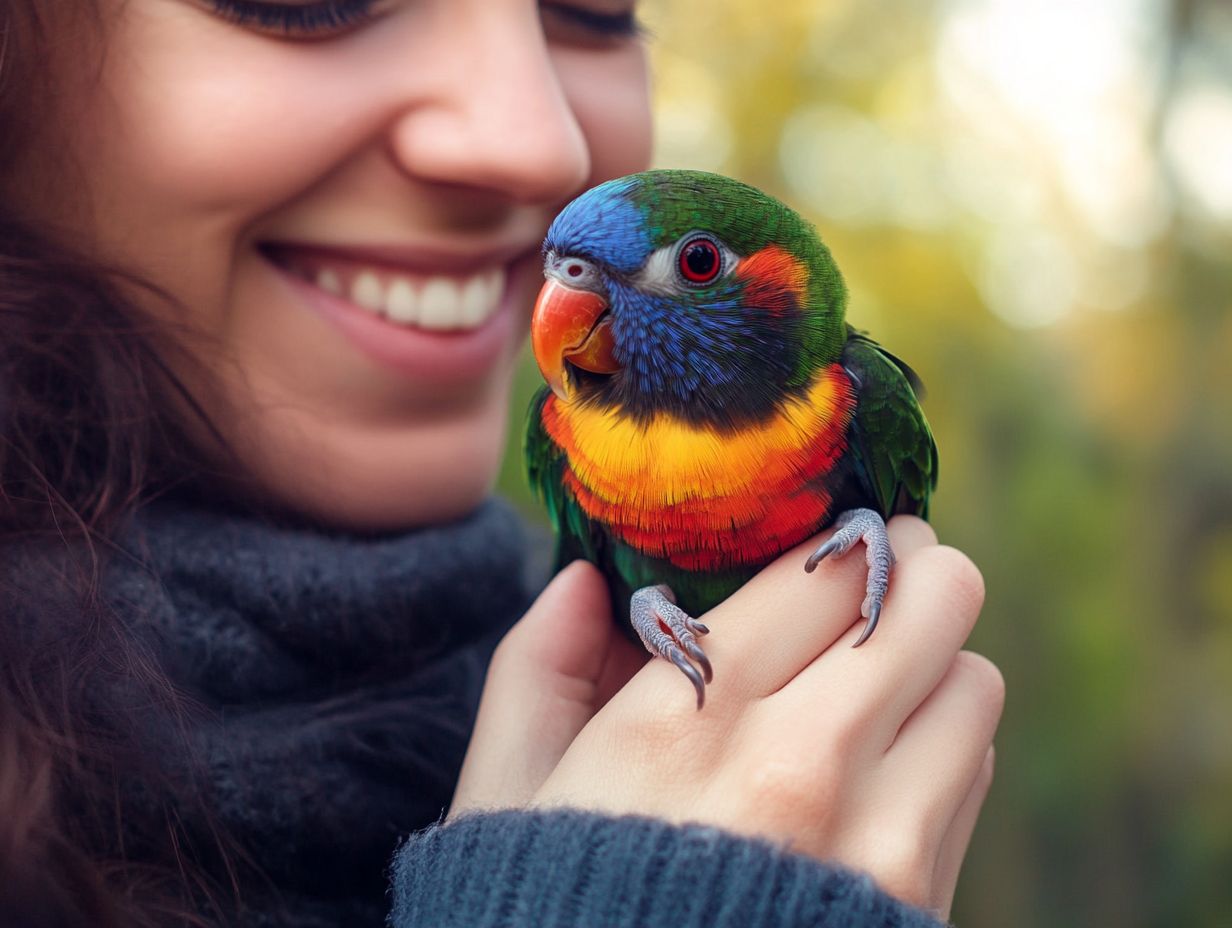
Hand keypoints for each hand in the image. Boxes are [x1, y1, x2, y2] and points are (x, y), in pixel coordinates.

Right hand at [451, 517, 1002, 919]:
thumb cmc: (553, 913)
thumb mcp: (506, 797)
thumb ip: (535, 670)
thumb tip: (578, 579)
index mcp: (681, 723)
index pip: (824, 571)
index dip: (849, 537)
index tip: (846, 538)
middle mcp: (794, 768)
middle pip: (932, 603)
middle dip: (915, 573)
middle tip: (885, 577)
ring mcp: (875, 843)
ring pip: (973, 684)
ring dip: (934, 665)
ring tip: (880, 682)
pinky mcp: (921, 903)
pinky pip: (974, 772)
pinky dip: (942, 745)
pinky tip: (881, 764)